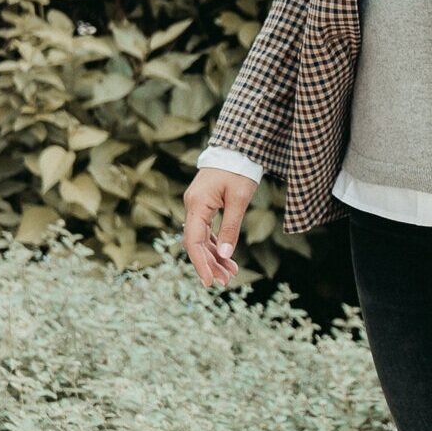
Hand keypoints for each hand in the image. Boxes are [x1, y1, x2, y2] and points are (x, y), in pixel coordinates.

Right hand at [183, 164, 252, 290]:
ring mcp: (197, 206)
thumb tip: (224, 254)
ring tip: (230, 274)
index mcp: (196, 204)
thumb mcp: (239, 199)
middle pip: (196, 243)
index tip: (210, 281)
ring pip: (201, 239)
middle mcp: (192, 206)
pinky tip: (227, 258)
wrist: (238, 148)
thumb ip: (230, 227)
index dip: (201, 263)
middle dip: (210, 264)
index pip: (193, 241)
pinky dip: (216, 245)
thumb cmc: (239, 170)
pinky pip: (206, 231)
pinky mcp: (204, 206)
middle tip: (225, 282)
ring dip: (214, 257)